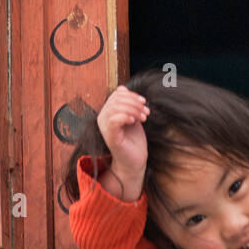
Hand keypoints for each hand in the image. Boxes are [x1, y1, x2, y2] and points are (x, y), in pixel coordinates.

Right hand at [96, 85, 149, 199]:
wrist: (135, 160)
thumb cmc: (133, 139)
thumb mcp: (132, 116)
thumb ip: (127, 103)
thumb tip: (122, 88)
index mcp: (108, 112)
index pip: (117, 94)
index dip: (132, 95)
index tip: (143, 102)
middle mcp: (103, 119)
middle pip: (117, 99)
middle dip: (134, 103)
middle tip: (145, 112)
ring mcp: (105, 128)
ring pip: (116, 108)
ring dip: (133, 110)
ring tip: (143, 117)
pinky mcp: (111, 137)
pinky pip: (113, 120)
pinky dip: (125, 116)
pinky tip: (134, 121)